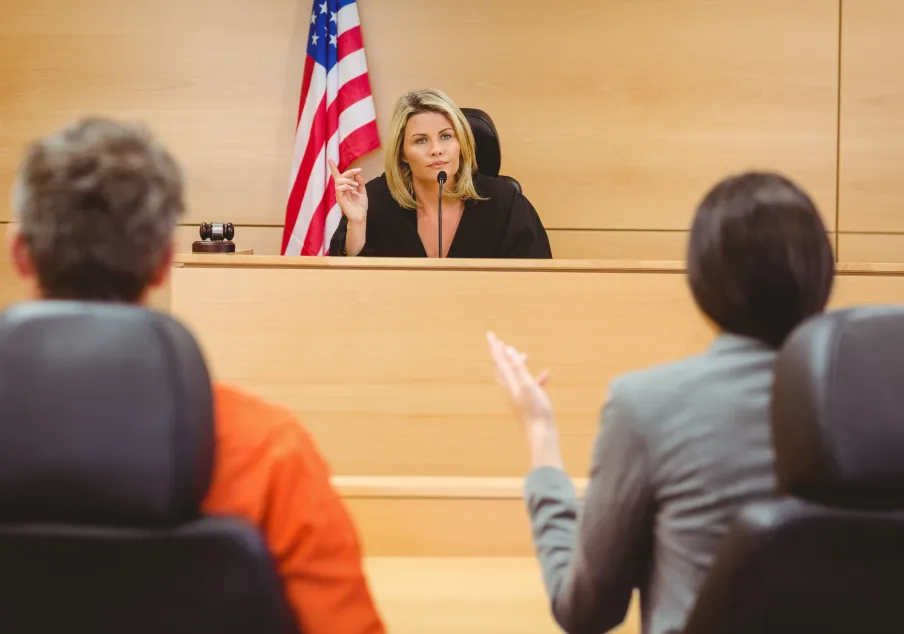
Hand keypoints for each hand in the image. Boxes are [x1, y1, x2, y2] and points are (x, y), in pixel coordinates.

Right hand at [328, 157, 367, 222]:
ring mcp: (339, 194)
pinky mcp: (339, 199)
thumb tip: (357, 173)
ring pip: (339, 181)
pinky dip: (346, 186)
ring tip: (356, 186)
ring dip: (349, 180)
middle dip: (350, 172)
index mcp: (345, 187)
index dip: (333, 167)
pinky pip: (339, 188)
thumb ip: (359, 182)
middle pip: (340, 176)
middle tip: (359, 171)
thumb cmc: (360, 206)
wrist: (360, 217)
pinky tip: (352, 189)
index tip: (332, 159)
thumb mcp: (362, 191)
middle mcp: (340, 190)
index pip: (338, 175)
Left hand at [487, 331, 562, 468]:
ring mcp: (518, 397)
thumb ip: (519, 368)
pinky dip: (534, 378)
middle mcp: (511, 389)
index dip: (495, 346)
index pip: (499, 360)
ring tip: (524, 355)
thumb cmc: (537, 411)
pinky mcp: (526, 403)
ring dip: (517, 364)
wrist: (541, 435)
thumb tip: (509, 351)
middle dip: (501, 354)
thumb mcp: (529, 385)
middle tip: (501, 343)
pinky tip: (545, 377)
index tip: (490, 334)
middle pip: (502, 368)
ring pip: (514, 376)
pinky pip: (527, 385)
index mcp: (510, 383)